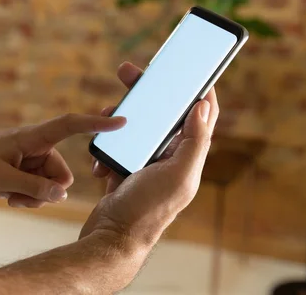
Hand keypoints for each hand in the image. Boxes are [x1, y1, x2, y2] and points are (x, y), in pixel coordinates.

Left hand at [0, 114, 125, 207]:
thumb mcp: (0, 179)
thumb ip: (32, 187)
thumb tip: (61, 196)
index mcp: (32, 137)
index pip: (69, 125)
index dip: (96, 123)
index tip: (122, 121)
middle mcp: (38, 146)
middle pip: (61, 176)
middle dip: (43, 192)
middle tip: (15, 196)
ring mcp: (33, 159)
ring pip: (51, 187)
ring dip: (30, 196)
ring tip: (5, 193)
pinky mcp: (28, 168)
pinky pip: (40, 189)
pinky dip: (25, 196)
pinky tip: (5, 193)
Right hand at [81, 61, 218, 247]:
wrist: (112, 238)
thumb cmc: (147, 210)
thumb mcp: (177, 175)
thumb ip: (194, 142)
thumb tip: (205, 106)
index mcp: (187, 156)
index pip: (199, 115)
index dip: (196, 90)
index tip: (187, 68)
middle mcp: (170, 158)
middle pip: (162, 114)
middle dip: (147, 93)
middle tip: (128, 73)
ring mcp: (146, 163)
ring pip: (136, 126)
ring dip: (120, 119)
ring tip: (104, 116)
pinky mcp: (125, 168)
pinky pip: (116, 145)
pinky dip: (106, 146)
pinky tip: (100, 159)